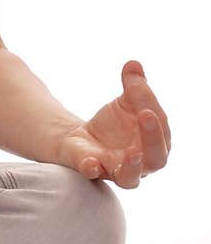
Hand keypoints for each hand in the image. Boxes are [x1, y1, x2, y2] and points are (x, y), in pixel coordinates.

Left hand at [54, 60, 170, 189]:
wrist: (81, 136)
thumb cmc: (114, 122)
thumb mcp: (125, 100)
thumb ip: (134, 84)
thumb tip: (134, 64)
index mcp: (155, 143)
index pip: (161, 128)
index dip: (152, 106)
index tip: (138, 88)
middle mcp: (141, 162)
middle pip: (156, 159)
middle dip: (153, 138)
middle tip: (146, 116)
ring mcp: (116, 170)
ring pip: (130, 179)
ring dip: (133, 166)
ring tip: (132, 153)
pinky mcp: (92, 169)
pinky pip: (94, 173)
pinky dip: (92, 168)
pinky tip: (91, 162)